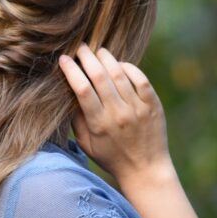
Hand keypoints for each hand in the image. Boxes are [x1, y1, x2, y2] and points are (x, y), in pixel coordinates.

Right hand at [57, 43, 174, 184]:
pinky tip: (119, 64)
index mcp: (99, 124)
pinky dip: (128, 67)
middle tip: (80, 47)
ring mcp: (137, 108)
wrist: (145, 170)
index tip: (64, 60)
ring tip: (98, 51)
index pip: (82, 89)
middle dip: (87, 57)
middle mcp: (118, 114)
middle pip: (99, 76)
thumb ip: (77, 120)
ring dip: (106, 58)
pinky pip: (140, 79)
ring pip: (119, 73)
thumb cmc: (111, 157)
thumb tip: (69, 92)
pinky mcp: (153, 105)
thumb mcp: (87, 144)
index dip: (71, 71)